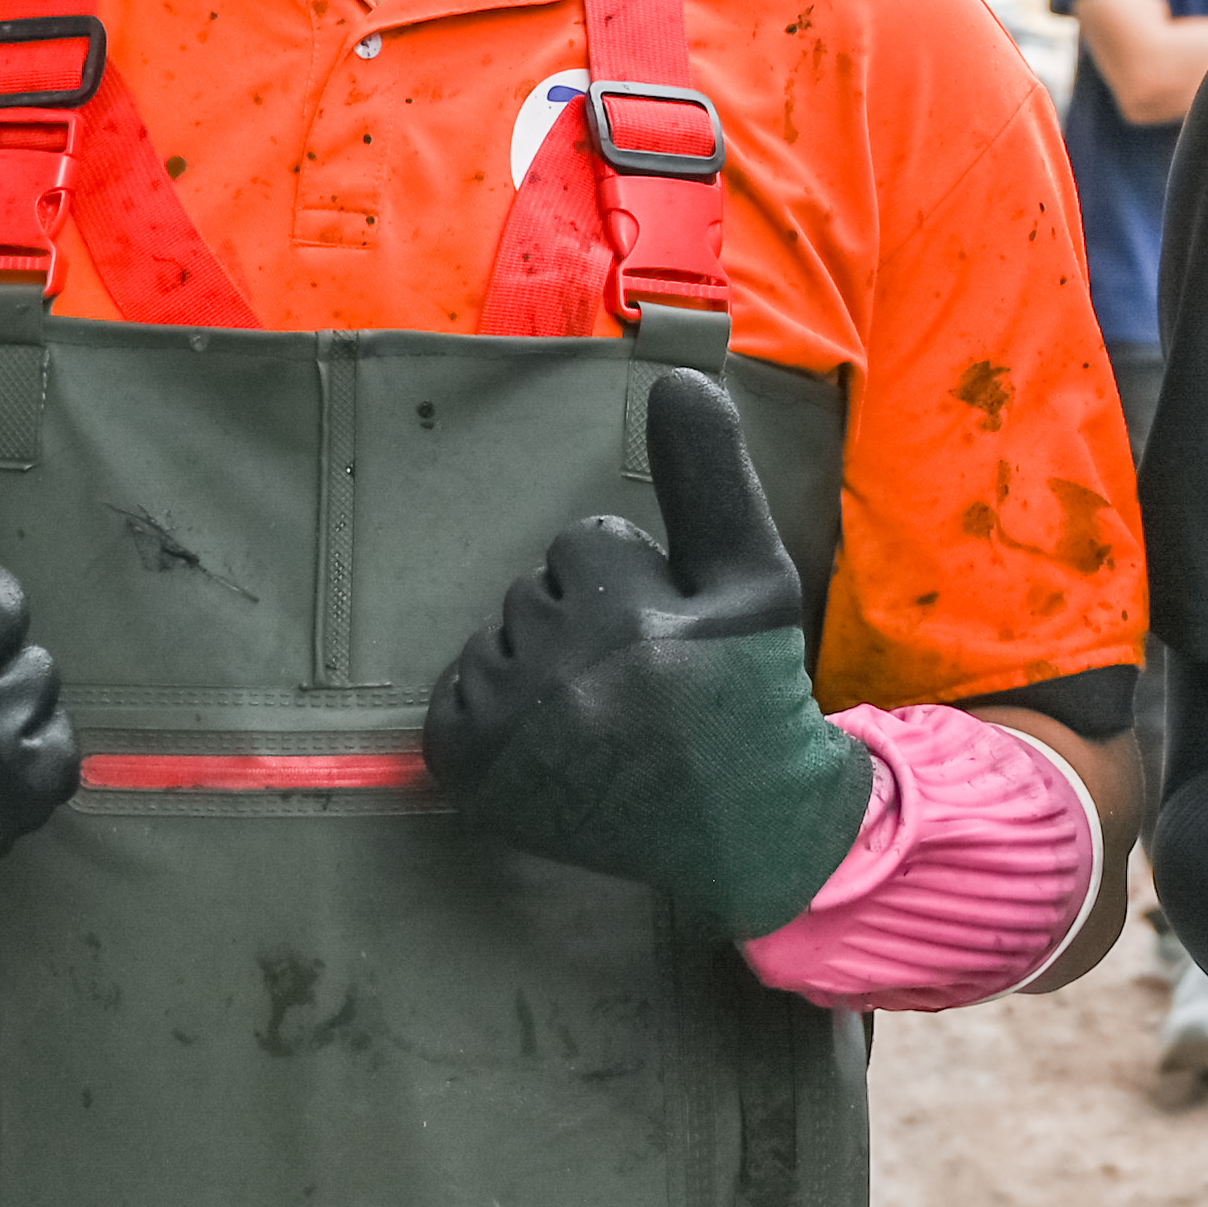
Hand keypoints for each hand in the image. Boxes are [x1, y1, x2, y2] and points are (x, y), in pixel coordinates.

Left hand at [423, 372, 874, 940]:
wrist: (746, 828)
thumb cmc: (750, 692)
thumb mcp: (754, 577)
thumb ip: (710, 474)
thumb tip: (677, 377)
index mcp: (636, 621)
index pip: (586, 541)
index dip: (635, 583)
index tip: (673, 639)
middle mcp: (566, 678)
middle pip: (534, 589)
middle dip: (582, 623)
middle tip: (642, 686)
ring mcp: (513, 733)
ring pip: (495, 641)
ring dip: (537, 668)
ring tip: (603, 721)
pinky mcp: (476, 776)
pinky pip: (453, 701)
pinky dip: (490, 713)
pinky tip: (550, 744)